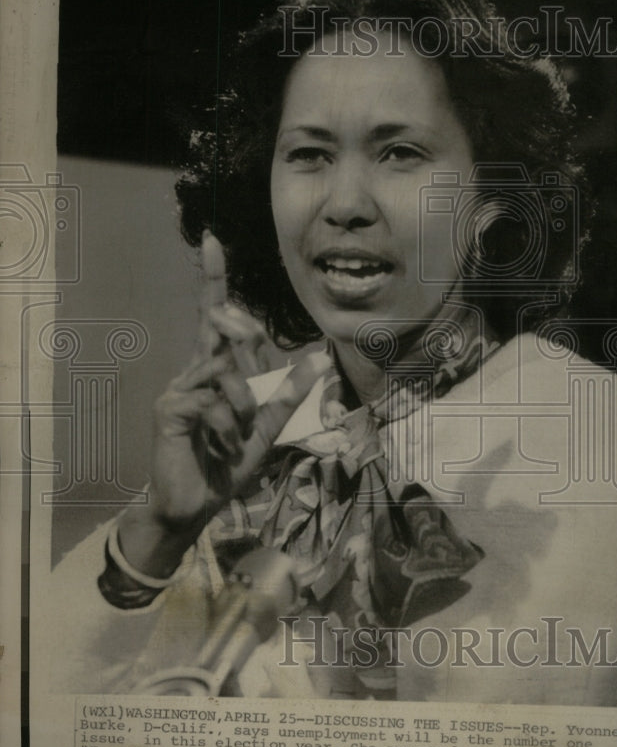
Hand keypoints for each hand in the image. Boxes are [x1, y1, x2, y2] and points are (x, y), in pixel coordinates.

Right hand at [118, 231, 329, 577]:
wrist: (193, 506)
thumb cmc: (227, 466)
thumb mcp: (267, 431)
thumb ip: (288, 395)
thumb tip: (317, 358)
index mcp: (215, 370)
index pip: (215, 315)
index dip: (214, 278)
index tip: (214, 240)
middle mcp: (194, 370)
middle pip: (225, 327)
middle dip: (247, 346)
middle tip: (251, 396)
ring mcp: (178, 387)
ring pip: (226, 371)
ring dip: (244, 408)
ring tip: (236, 439)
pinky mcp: (170, 408)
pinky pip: (214, 402)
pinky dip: (229, 427)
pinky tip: (222, 447)